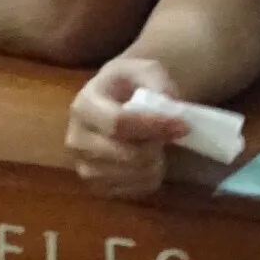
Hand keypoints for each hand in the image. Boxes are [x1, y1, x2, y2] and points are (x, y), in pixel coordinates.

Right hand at [65, 56, 187, 198]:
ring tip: (157, 143)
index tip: (182, 125)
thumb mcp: (144, 69)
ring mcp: (84, 166)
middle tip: (172, 134)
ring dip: (156, 161)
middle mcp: (76, 139)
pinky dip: (151, 176)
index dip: (153, 126)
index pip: (117, 123)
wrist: (112, 102)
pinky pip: (136, 190)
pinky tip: (149, 159)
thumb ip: (158, 81)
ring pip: (134, 174)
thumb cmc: (128, 84)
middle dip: (157, 144)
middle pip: (127, 154)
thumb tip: (170, 104)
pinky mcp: (97, 187)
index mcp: (83, 105)